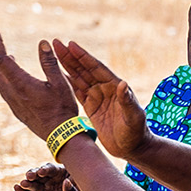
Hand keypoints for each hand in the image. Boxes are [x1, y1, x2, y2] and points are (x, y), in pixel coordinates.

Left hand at [0, 30, 79, 140]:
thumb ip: (50, 62)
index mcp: (21, 84)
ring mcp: (12, 102)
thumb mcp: (60, 83)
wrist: (60, 134)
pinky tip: (14, 74)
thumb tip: (43, 42)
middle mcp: (12, 93)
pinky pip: (3, 88)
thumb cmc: (63, 108)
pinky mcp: (15, 108)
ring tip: (6, 55)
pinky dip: (3, 76)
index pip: (0, 59)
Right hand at [14, 165, 82, 190]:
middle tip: (30, 176)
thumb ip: (74, 186)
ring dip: (27, 183)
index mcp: (61, 173)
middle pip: (39, 175)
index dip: (46, 169)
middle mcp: (51, 179)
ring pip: (33, 184)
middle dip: (34, 174)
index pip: (51, 169)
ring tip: (22, 184)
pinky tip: (17, 188)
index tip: (42, 171)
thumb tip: (67, 181)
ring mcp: (44, 189)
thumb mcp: (83, 189)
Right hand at [52, 41, 149, 159]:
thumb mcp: (133, 116)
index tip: (71, 44)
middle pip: (84, 69)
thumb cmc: (136, 131)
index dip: (83, 56)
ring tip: (53, 53)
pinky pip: (77, 92)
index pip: (96, 68)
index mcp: (115, 86)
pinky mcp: (92, 107)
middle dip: (70, 57)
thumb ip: (128, 100)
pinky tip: (58, 75)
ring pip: (79, 78)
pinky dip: (67, 83)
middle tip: (56, 43)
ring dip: (67, 66)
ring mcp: (98, 97)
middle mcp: (105, 89)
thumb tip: (123, 83)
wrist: (133, 147)